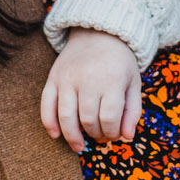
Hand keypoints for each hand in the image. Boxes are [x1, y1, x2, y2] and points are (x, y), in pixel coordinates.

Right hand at [39, 28, 142, 151]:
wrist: (98, 33)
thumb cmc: (119, 62)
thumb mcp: (133, 82)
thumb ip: (132, 110)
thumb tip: (127, 137)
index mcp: (111, 80)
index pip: (109, 118)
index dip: (112, 132)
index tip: (115, 134)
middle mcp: (87, 79)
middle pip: (88, 120)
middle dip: (95, 134)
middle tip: (100, 136)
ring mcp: (67, 79)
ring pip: (66, 116)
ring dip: (72, 137)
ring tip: (80, 146)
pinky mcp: (53, 78)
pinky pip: (46, 105)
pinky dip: (49, 123)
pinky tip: (56, 135)